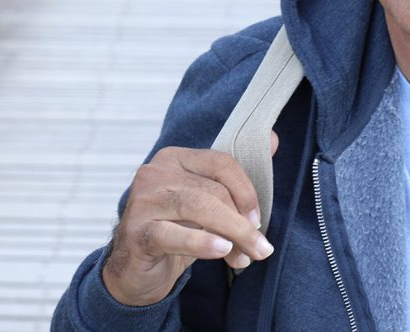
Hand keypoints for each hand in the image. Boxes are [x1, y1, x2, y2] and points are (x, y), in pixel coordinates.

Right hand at [102, 132, 278, 305]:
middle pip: (212, 189)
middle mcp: (155, 173)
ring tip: (247, 256)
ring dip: (232, 233)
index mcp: (173, 158)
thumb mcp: (206, 202)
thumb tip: (274, 139)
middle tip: (259, 248)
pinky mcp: (136, 233)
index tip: (258, 219)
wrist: (135, 270)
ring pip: (197, 208)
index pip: (220, 163)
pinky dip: (201, 243)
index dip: (245, 190)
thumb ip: (235, 175)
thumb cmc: (175, 231)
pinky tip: (222, 251)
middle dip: (241, 222)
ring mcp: (142, 202)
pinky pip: (173, 234)